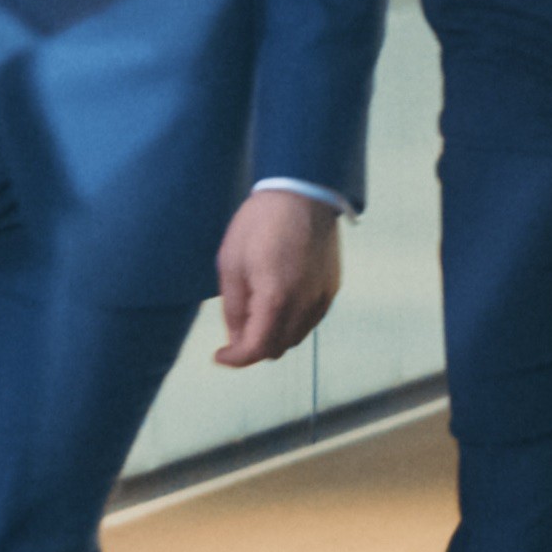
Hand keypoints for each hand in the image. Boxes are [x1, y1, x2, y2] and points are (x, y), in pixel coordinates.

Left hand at [211, 188, 345, 365]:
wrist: (302, 193)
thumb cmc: (260, 223)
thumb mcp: (231, 263)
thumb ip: (233, 307)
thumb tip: (235, 338)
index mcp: (276, 299)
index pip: (257, 349)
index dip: (235, 359)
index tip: (220, 355)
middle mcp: (304, 305)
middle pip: (277, 348)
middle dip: (253, 347)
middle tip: (235, 329)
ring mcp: (322, 298)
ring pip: (296, 337)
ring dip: (274, 335)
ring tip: (257, 309)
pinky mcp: (332, 288)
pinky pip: (310, 320)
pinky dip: (292, 321)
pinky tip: (279, 300)